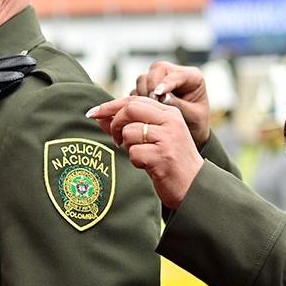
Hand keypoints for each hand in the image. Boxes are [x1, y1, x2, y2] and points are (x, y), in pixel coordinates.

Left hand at [87, 96, 202, 209]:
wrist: (193, 185)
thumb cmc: (169, 161)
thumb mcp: (152, 137)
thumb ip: (129, 124)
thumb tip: (100, 116)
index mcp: (169, 113)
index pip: (134, 100)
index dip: (109, 105)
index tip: (92, 113)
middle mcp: (170, 121)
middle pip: (129, 109)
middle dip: (115, 123)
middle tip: (116, 139)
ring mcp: (168, 138)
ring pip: (129, 132)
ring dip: (128, 147)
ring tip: (142, 155)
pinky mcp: (162, 156)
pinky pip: (133, 153)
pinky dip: (135, 161)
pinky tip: (147, 165)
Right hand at [128, 61, 210, 147]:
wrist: (189, 131)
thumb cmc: (196, 122)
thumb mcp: (192, 115)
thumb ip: (178, 105)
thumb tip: (161, 98)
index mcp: (192, 77)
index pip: (176, 74)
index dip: (165, 83)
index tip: (157, 94)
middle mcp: (175, 74)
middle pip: (157, 69)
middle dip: (151, 85)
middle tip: (152, 102)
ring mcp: (160, 80)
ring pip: (144, 78)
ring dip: (143, 92)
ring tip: (150, 108)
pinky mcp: (148, 88)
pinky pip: (137, 89)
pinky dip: (138, 99)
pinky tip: (143, 110)